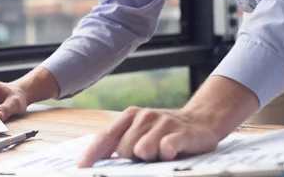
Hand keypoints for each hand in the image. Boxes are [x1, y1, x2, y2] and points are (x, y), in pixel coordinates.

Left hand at [78, 106, 218, 166]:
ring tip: (162, 153)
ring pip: (142, 151)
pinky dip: (166, 154)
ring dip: (151, 158)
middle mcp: (143, 116)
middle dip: (132, 159)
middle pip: (123, 150)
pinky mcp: (179, 132)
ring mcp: (161, 122)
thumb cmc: (165, 132)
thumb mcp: (141, 131)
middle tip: (149, 155)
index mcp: (130, 116)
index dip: (92, 153)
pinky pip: (164, 148)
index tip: (81, 167)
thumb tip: (96, 161)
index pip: (105, 136)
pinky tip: (172, 151)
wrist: (201, 120)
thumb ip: (121, 142)